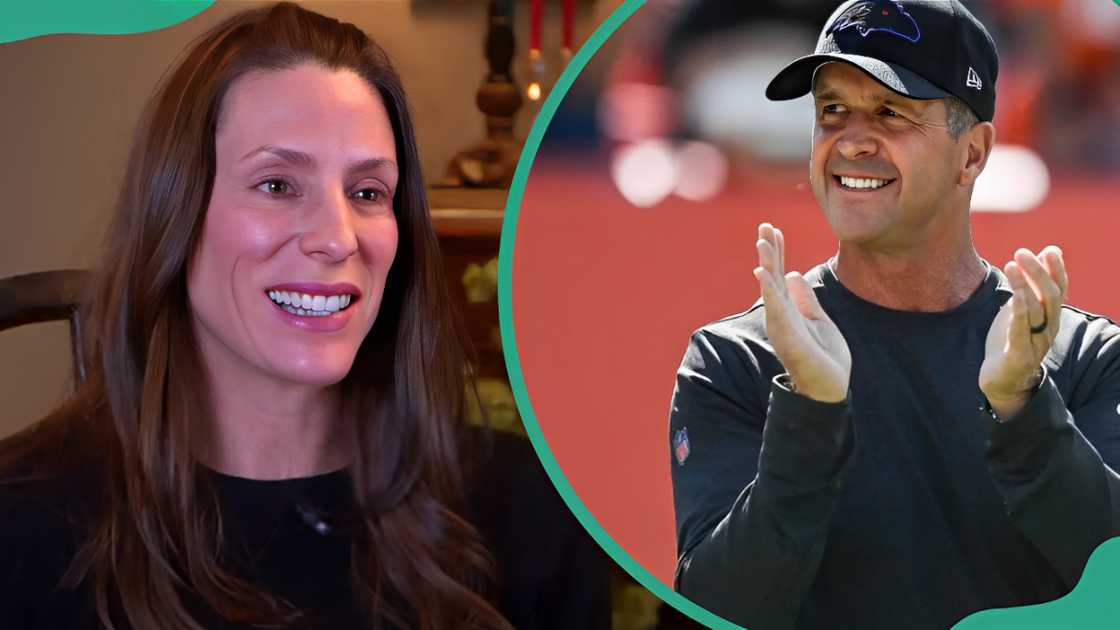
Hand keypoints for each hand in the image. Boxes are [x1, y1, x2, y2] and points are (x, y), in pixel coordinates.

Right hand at [753, 223, 850, 402]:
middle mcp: (782, 314)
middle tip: (763, 225)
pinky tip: (762, 272)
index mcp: (790, 309)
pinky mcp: (787, 335)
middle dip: (769, 250)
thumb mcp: (819, 319)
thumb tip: (796, 274)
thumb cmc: (824, 358)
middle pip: (773, 276)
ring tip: (762, 242)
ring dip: (766, 264)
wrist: (829, 387)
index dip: (778, 251)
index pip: (781, 273)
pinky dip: (769, 288)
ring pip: (771, 288)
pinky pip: (776, 307)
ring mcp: (782, 324)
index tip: (773, 229)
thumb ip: (806, 298)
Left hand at [979, 247, 1068, 418]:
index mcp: (1050, 317)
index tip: (1050, 250)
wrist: (1002, 380)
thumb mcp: (1021, 311)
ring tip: (1012, 265)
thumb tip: (1041, 254)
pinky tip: (1016, 295)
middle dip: (1039, 272)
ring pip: (1037, 311)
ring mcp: (1035, 343)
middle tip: (1022, 252)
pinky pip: (1021, 331)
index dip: (1057, 270)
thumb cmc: (1011, 340)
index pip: (1060, 290)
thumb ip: (1031, 287)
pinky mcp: (1019, 355)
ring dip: (1024, 285)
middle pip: (1051, 297)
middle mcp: (1048, 329)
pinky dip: (1021, 312)